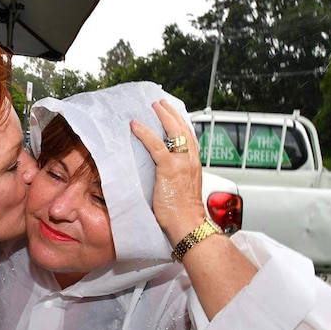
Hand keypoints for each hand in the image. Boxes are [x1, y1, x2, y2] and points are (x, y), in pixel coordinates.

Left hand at [131, 99, 206, 245]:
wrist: (188, 226)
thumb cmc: (183, 215)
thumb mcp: (182, 191)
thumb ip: (176, 179)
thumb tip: (163, 176)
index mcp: (194, 166)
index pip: (190, 138)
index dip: (181, 124)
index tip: (173, 114)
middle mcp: (191, 161)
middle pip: (183, 129)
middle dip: (172, 113)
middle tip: (161, 104)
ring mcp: (181, 164)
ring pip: (173, 132)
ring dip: (162, 116)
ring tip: (152, 106)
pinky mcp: (169, 170)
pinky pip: (156, 146)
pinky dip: (145, 133)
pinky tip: (136, 125)